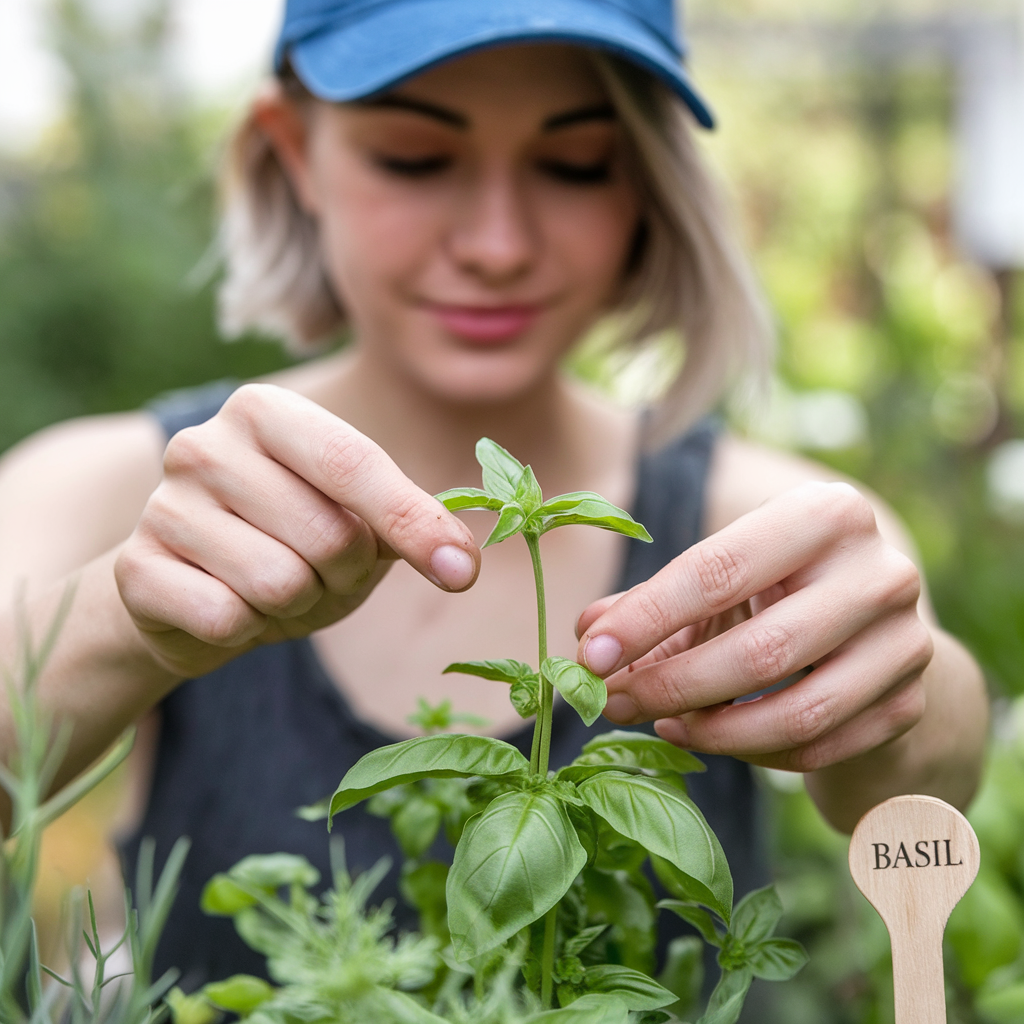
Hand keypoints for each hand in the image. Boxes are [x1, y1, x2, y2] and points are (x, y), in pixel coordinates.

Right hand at [115, 384, 479, 676]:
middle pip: (326, 534)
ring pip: (279, 583)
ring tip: (273, 588)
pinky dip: (246, 630)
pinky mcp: (134, 568)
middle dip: (343, 574)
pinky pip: (227, 619)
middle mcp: (206, 445)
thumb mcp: (358, 524)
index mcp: (267, 413)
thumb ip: (408, 524)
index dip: (413, 522)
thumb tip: (461, 560)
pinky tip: (227, 606)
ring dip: (296, 605)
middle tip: (319, 572)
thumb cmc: (292, 545)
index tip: (461, 571)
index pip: (355, 463)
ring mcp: (161, 504)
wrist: (191, 592)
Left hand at [574, 482, 932, 772]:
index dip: (646, 620)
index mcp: (824, 514)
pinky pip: (817, 748)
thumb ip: (652, 602)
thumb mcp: (719, 577)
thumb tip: (587, 630)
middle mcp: (879, 572)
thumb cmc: (776, 589)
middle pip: (760, 652)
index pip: (717, 571)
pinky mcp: (910, 703)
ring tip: (659, 722)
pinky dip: (751, 754)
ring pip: (796, 714)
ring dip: (711, 730)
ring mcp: (906, 643)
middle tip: (611, 704)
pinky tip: (708, 736)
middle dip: (671, 686)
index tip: (591, 657)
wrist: (872, 628)